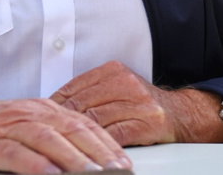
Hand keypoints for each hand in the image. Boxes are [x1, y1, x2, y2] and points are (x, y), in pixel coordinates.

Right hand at [0, 95, 130, 173]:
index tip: (125, 163)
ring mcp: (10, 127)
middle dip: (98, 152)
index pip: (84, 126)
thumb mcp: (29, 126)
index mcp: (45, 110)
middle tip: (117, 170)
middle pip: (72, 131)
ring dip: (73, 158)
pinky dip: (34, 164)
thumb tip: (87, 158)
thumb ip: (56, 138)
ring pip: (48, 140)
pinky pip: (14, 153)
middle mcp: (32, 114)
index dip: (107, 144)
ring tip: (93, 173)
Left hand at [51, 59, 222, 145]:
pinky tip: (87, 152)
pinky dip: (98, 144)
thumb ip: (90, 93)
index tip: (40, 119)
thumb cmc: (143, 104)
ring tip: (60, 146)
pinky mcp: (146, 123)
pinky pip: (114, 135)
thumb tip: (52, 108)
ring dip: (76, 136)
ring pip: (95, 121)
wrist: (183, 113)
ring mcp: (137, 103)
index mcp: (113, 71)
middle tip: (45, 135)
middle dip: (60, 123)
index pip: (73, 88)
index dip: (53, 106)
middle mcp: (125, 83)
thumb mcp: (117, 88)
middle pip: (81, 105)